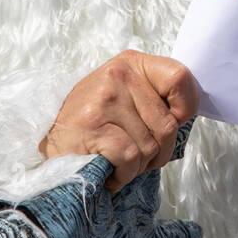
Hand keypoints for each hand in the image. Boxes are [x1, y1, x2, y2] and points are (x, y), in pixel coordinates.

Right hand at [39, 49, 198, 192]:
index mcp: (131, 64)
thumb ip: (155, 98)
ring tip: (116, 160)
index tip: (172, 123)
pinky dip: (123, 174)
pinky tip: (109, 169)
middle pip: (168, 125)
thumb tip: (187, 116)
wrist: (49, 141)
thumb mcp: (124, 96)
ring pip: (150, 146)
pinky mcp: (92, 126)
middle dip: (157, 152)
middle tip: (135, 156)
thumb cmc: (94, 123)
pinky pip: (130, 158)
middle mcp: (118, 75)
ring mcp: (104, 99)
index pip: (180, 78)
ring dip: (138, 166)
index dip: (185, 109)